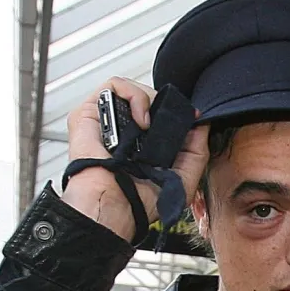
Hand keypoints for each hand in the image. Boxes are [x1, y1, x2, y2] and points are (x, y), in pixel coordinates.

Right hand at [60, 77, 209, 242]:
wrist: (116, 205)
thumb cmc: (141, 201)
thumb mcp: (183, 178)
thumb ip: (197, 151)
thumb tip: (200, 122)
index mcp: (142, 144)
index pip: (159, 113)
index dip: (173, 111)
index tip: (189, 118)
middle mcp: (124, 131)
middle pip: (147, 97)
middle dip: (162, 105)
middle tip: (166, 124)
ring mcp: (106, 121)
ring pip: (131, 88)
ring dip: (148, 99)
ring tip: (149, 125)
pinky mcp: (88, 112)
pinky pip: (114, 85)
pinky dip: (133, 95)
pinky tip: (140, 120)